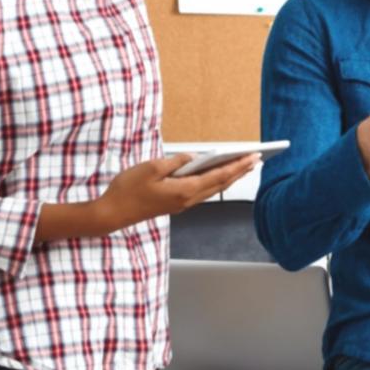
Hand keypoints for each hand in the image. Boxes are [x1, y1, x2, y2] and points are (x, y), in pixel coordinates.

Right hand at [94, 152, 258, 230]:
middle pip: (221, 184)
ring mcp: (182, 204)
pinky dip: (216, 182)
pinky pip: (203, 192)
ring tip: (244, 166)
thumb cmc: (128, 189)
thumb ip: (176, 161)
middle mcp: (187, 200)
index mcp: (184, 190)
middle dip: (240, 171)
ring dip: (230, 177)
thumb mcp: (151, 168)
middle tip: (257, 159)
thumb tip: (193, 157)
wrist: (113, 213)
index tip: (253, 156)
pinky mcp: (176, 204)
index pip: (219, 176)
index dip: (238, 165)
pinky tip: (219, 176)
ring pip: (213, 189)